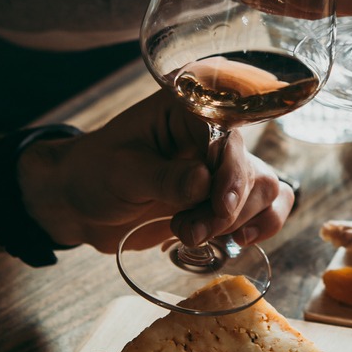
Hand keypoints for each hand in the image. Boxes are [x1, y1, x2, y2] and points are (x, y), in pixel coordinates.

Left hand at [19, 90, 293, 252]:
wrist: (81, 202)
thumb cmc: (93, 174)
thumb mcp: (120, 173)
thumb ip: (163, 178)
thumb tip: (204, 182)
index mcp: (188, 111)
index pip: (229, 136)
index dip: (232, 173)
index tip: (220, 206)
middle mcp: (214, 133)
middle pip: (253, 170)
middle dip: (227, 209)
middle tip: (188, 229)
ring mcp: (223, 165)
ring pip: (265, 191)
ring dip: (234, 223)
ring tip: (187, 233)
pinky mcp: (227, 195)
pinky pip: (269, 206)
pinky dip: (262, 225)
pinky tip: (237, 240)